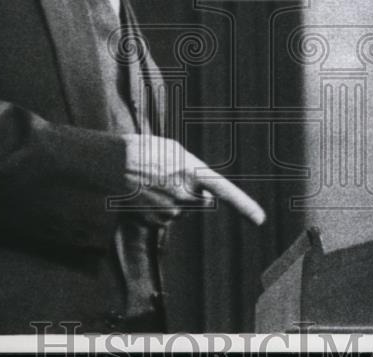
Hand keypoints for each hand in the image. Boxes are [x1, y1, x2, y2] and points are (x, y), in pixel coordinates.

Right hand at [121, 135, 265, 226]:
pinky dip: (156, 208)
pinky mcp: (155, 222)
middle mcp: (184, 195)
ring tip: (151, 182)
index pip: (224, 191)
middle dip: (193, 194)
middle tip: (169, 176)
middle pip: (200, 202)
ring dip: (171, 200)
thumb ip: (193, 170)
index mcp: (191, 172)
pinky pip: (164, 217)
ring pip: (180, 210)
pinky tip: (144, 193)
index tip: (260, 220)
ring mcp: (169, 211)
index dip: (243, 206)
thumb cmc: (144, 149)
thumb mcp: (174, 150)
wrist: (112, 162)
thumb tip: (202, 191)